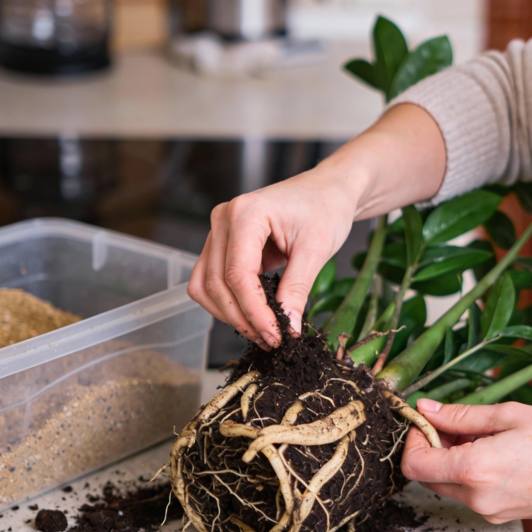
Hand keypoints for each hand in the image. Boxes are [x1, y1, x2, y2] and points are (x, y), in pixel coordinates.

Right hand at [187, 104, 447, 347]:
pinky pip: (211, 280)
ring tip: (262, 332)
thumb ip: (297, 288)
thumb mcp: (317, 248)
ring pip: (206, 286)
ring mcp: (218, 231)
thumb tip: (286, 327)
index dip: (254, 311)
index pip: (238, 274)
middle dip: (243, 318)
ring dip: (229, 314)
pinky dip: (226, 302)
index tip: (276, 335)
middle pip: (218, 283)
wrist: (326, 191)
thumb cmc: (325, 208)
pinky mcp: (221, 244)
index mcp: (246, 213)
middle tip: (272, 340)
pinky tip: (252, 315)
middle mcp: (223, 220)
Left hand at [401, 397, 531, 531]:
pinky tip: (496, 452)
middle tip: (456, 422)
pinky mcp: (502, 516)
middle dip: (431, 447)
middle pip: (426, 476)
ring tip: (482, 434)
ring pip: (447, 485)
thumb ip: (462, 415)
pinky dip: (470, 473)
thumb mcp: (512, 415)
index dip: (413, 438)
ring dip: (451, 460)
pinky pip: (470, 494)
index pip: (414, 463)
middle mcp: (477, 498)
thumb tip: (427, 409)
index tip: (428, 419)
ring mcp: (490, 512)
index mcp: (474, 470)